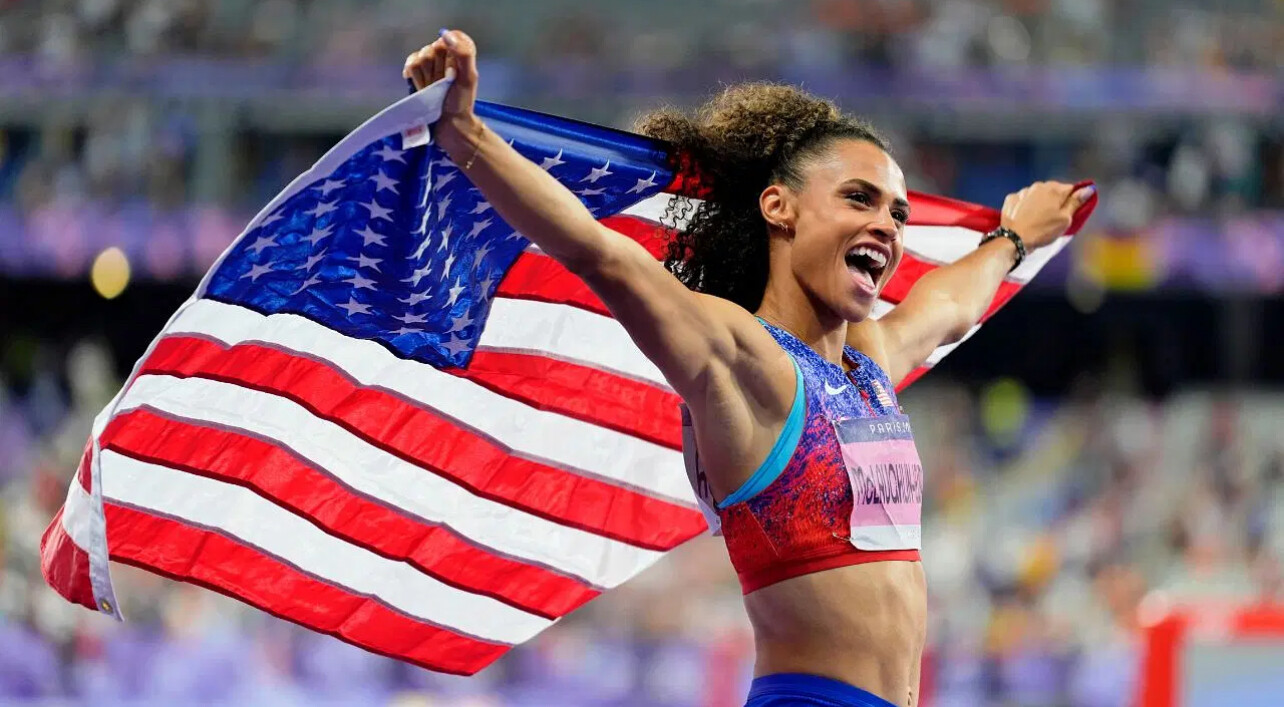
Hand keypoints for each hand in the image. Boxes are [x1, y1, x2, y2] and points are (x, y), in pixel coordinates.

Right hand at [403, 29, 480, 153]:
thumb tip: (446, 35)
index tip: (453, 70)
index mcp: (460, 54)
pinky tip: (419, 85)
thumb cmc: (461, 103)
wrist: (448, 124)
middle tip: (443, 83)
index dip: (449, 53)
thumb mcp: (468, 78)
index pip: (451, 37)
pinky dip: (412, 73)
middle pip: (432, 48)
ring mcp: (430, 65)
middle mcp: (444, 57)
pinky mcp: (417, 73)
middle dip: (436, 67)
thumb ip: (463, 54)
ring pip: (420, 56)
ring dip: (426, 74)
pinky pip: (410, 63)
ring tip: (433, 88)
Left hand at [1000, 181, 1094, 249]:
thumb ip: (1076, 202)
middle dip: (1055, 201)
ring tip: (1037, 219)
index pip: (1071, 189)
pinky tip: (1024, 216)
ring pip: (1037, 194)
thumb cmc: (1043, 230)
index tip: (1068, 212)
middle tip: (1053, 218)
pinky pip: (1022, 199)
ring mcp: (1023, 191)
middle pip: (1053, 190)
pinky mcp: (1011, 198)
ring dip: (1039, 202)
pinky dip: (1024, 205)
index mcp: (1055, 189)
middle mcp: (1038, 185)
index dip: (1072, 200)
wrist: (1014, 239)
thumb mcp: (1065, 219)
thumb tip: (1089, 189)